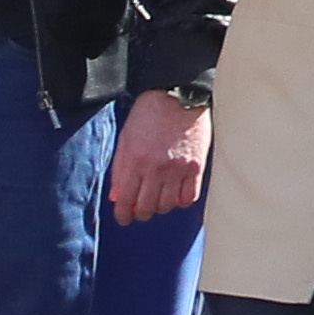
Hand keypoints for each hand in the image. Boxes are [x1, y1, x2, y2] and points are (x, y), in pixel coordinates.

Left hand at [107, 91, 213, 222]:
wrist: (178, 96)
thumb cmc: (148, 115)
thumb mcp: (126, 140)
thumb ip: (120, 170)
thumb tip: (117, 197)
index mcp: (135, 162)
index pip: (126, 201)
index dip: (123, 215)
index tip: (124, 218)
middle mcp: (156, 169)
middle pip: (147, 209)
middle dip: (141, 213)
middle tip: (140, 210)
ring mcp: (178, 169)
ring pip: (167, 206)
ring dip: (160, 206)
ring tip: (158, 197)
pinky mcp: (196, 167)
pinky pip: (189, 197)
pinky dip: (181, 200)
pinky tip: (176, 192)